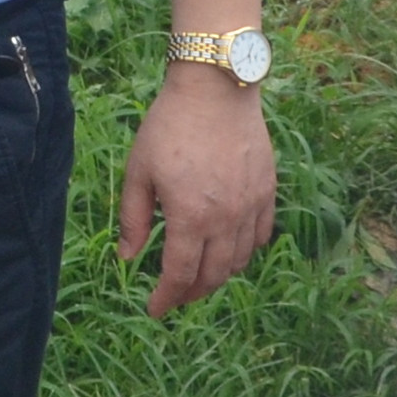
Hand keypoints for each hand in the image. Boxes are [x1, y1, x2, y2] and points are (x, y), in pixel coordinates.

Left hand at [116, 64, 277, 316]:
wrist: (216, 87)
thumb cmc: (169, 125)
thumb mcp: (139, 171)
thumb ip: (134, 220)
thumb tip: (128, 258)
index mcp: (191, 217)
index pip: (180, 276)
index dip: (166, 298)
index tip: (153, 309)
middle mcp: (226, 219)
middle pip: (212, 276)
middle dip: (190, 293)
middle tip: (174, 295)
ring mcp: (251, 206)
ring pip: (239, 261)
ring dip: (218, 275)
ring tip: (199, 275)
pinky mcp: (268, 191)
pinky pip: (262, 235)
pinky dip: (245, 251)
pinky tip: (230, 248)